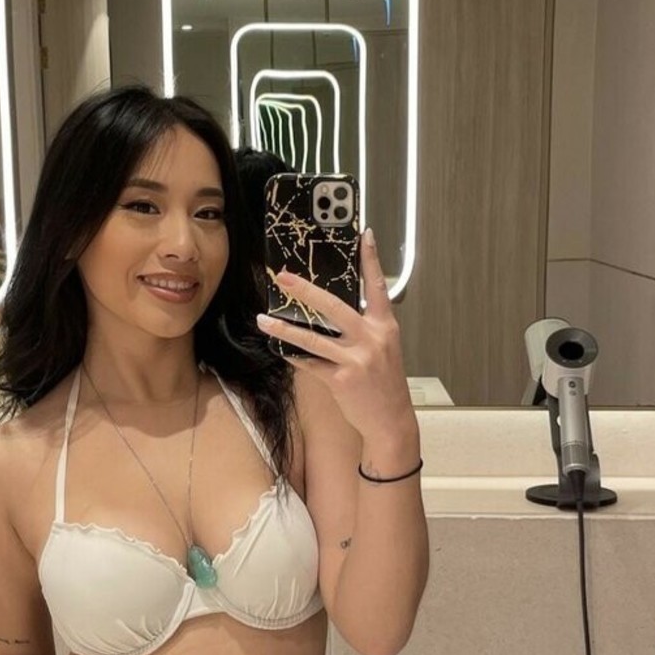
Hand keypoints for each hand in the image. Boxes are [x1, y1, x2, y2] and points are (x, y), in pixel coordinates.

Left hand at [257, 229, 417, 457]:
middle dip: (305, 290)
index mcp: (385, 326)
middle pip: (334, 306)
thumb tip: (336, 309)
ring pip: (313, 338)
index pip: (377, 286)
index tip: (363, 235)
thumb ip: (366, 327)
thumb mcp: (384, 348)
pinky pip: (309, 363)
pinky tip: (278, 349)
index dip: (371, 260)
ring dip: (284, 328)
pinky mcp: (341, 378)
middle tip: (283, 277)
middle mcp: (372, 338)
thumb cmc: (385, 383)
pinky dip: (293, 356)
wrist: (391, 419)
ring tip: (264, 319)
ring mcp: (356, 358)